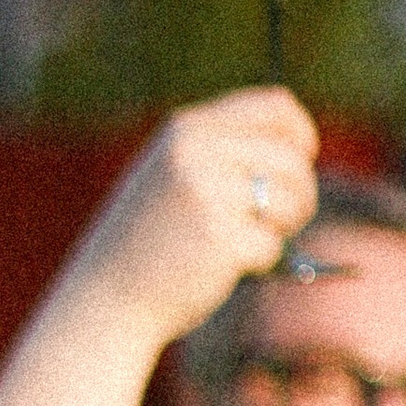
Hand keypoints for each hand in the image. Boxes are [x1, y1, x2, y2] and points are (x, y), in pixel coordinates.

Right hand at [73, 90, 321, 349]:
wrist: (105, 299)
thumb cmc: (145, 243)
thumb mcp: (172, 177)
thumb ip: (221, 153)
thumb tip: (297, 151)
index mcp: (187, 130)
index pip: (276, 106)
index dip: (299, 135)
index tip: (299, 162)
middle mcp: (197, 151)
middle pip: (293, 157)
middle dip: (298, 194)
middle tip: (276, 222)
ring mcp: (209, 192)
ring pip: (294, 197)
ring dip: (282, 228)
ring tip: (242, 244)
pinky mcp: (222, 236)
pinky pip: (273, 244)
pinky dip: (258, 263)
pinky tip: (219, 269)